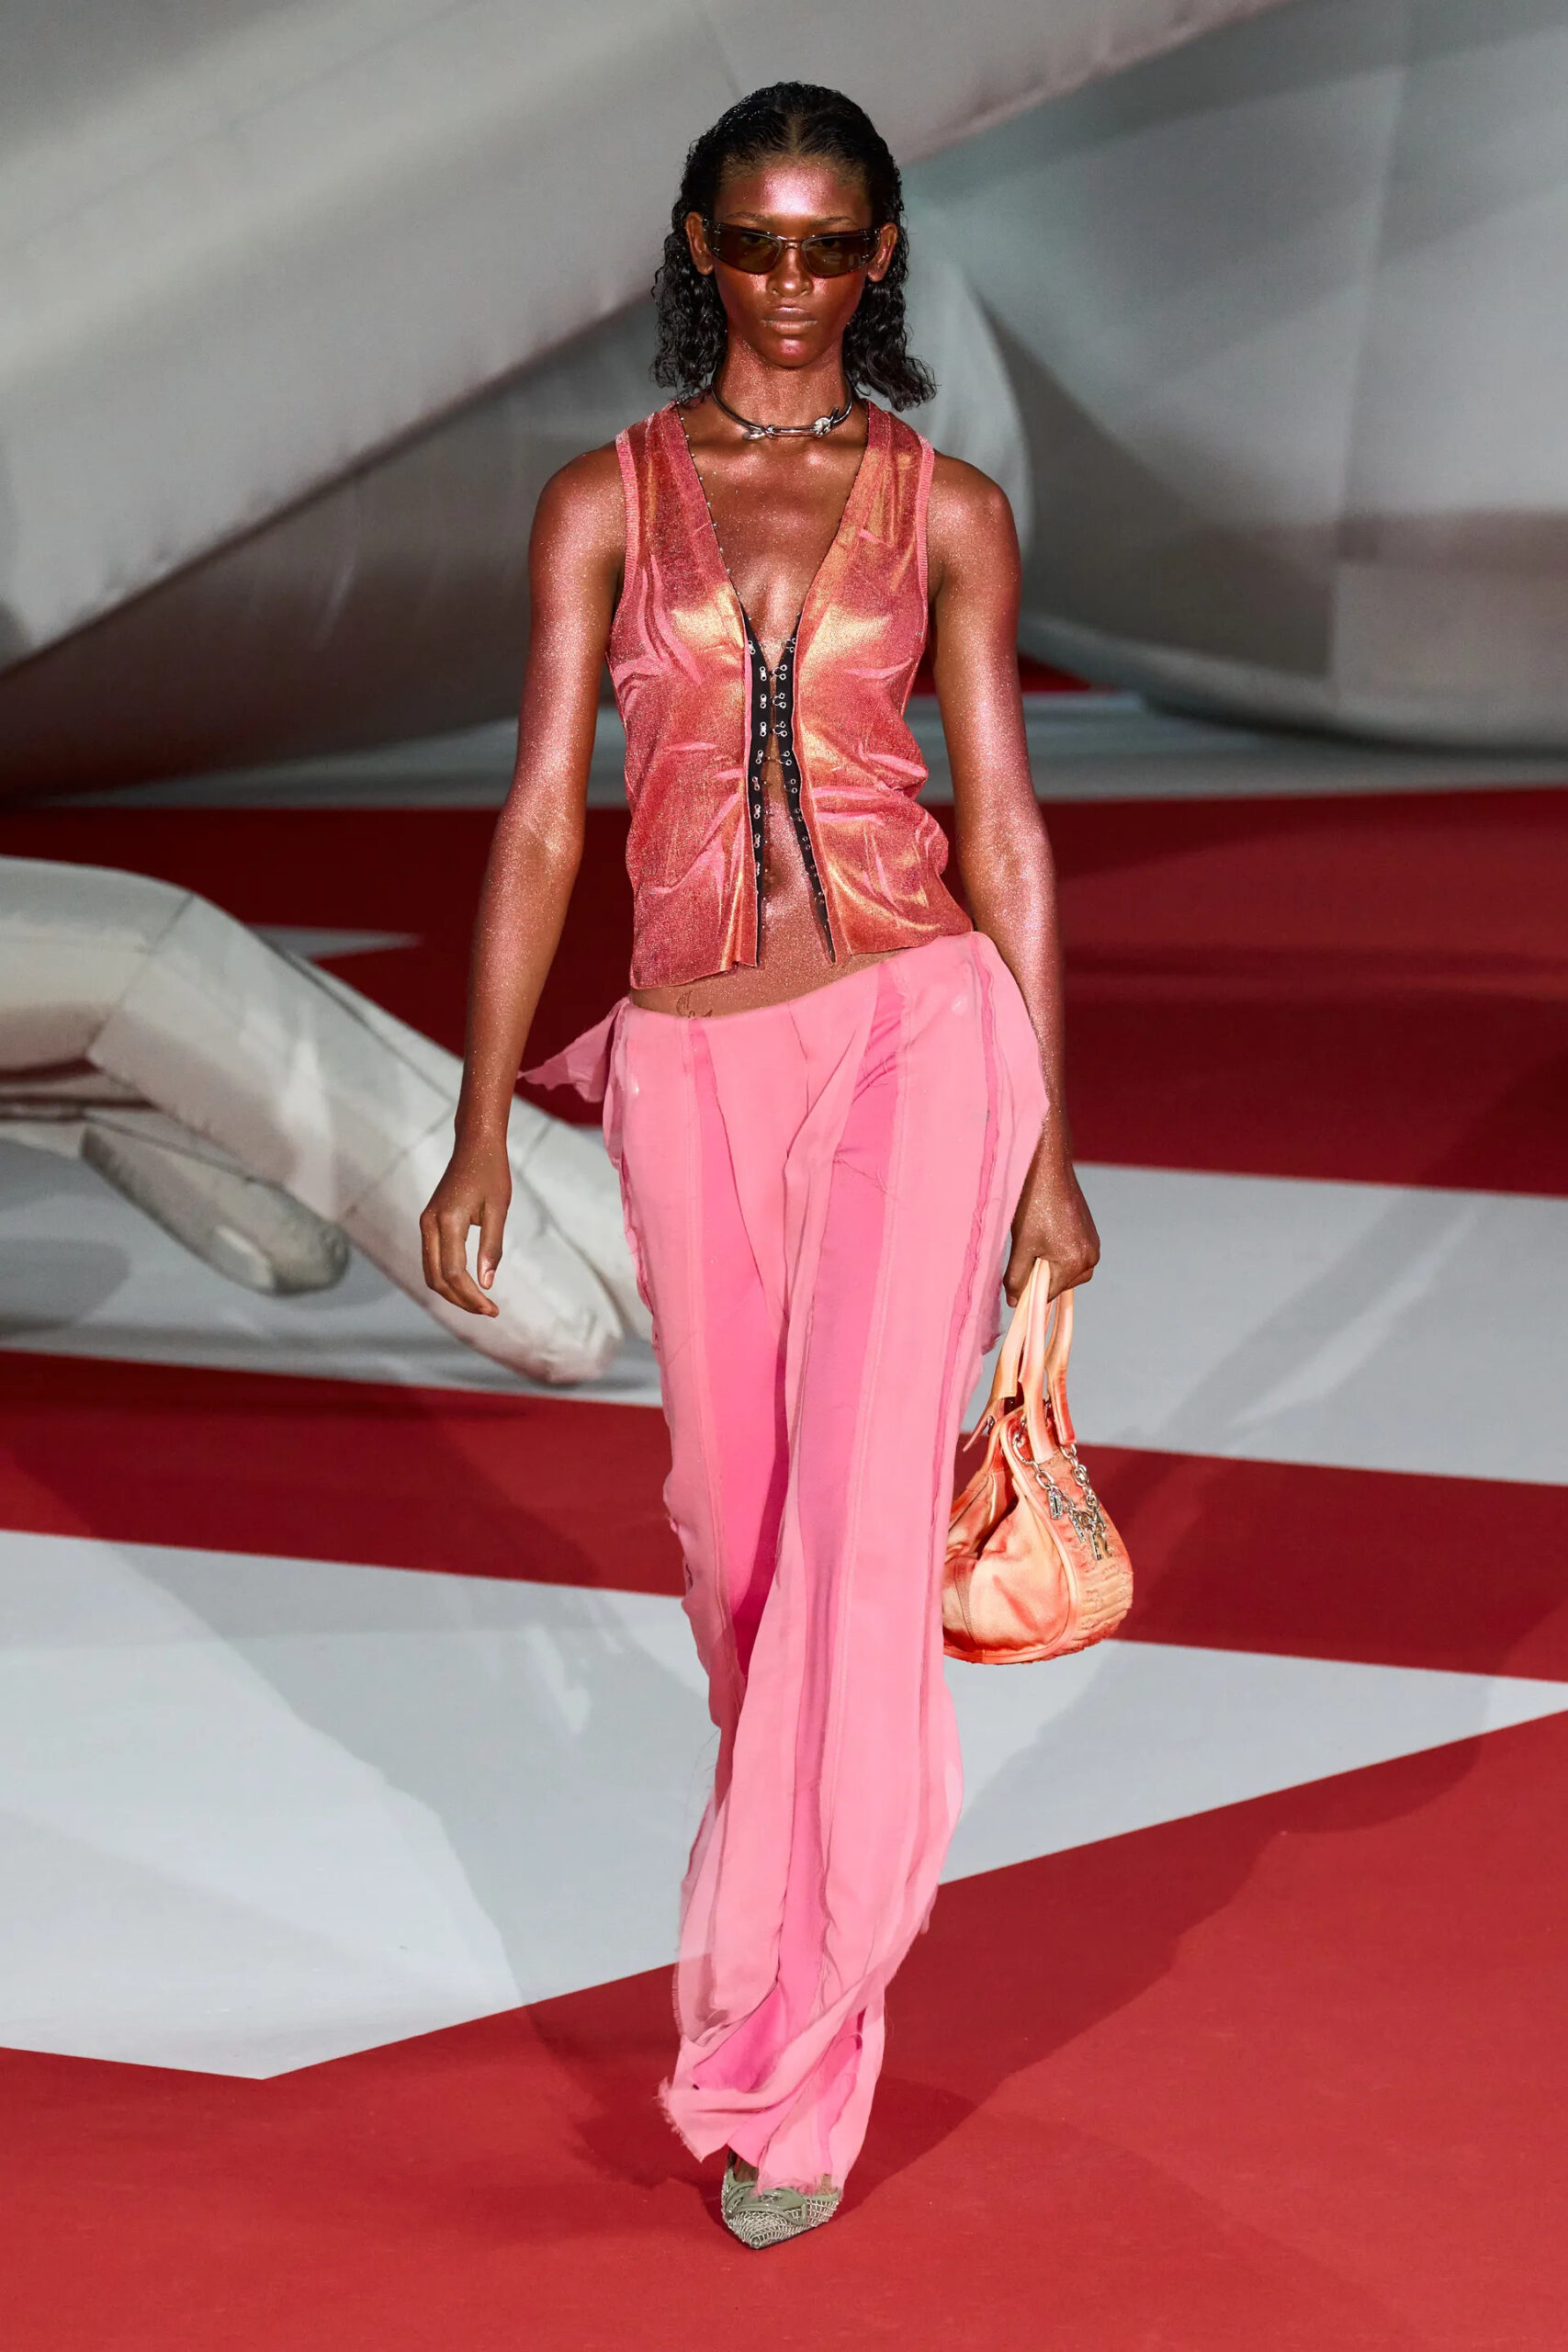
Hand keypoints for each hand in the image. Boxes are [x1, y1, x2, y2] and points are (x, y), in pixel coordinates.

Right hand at [419, 1136, 511, 1315]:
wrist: (474, 1145)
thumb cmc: (491, 1173)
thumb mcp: (498, 1210)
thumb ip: (491, 1247)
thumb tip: (486, 1284)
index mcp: (448, 1221)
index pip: (454, 1272)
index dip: (471, 1296)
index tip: (492, 1309)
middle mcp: (430, 1224)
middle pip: (437, 1279)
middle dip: (461, 1300)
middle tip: (489, 1311)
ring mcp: (426, 1224)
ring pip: (431, 1273)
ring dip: (452, 1293)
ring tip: (480, 1303)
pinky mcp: (429, 1223)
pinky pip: (432, 1260)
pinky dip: (447, 1278)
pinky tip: (469, 1285)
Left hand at [1004, 1150, 1098, 1304]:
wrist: (1049, 1169)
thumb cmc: (1034, 1205)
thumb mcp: (1021, 1246)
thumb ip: (1017, 1278)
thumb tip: (1014, 1303)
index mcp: (1076, 1263)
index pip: (1050, 1294)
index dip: (1031, 1289)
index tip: (1017, 1277)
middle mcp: (1091, 1257)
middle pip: (1061, 1284)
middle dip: (1043, 1276)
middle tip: (1026, 1253)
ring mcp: (1094, 1244)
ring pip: (1068, 1271)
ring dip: (1051, 1265)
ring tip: (1035, 1241)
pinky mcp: (1091, 1234)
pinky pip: (1075, 1256)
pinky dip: (1059, 1254)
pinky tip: (1045, 1234)